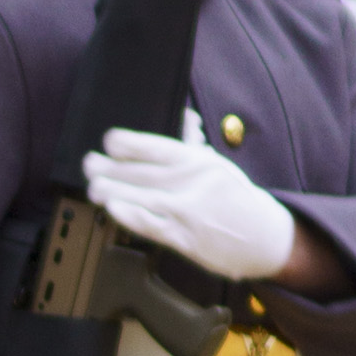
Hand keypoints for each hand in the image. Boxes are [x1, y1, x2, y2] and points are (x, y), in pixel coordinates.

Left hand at [81, 122, 299, 290]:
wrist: (265, 237)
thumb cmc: (235, 197)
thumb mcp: (218, 165)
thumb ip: (193, 144)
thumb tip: (184, 116)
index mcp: (199, 162)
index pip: (157, 147)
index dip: (128, 143)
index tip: (110, 141)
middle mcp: (192, 183)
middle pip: (142, 172)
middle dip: (110, 168)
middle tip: (90, 164)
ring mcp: (189, 211)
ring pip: (142, 197)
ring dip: (112, 191)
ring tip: (94, 188)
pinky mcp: (186, 239)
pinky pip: (152, 225)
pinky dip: (130, 216)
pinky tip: (113, 208)